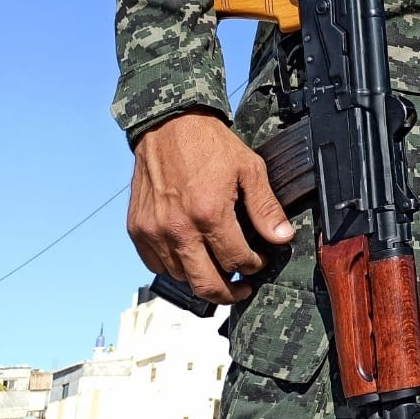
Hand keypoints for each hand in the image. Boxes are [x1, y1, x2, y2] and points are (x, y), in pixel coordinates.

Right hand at [128, 111, 292, 303]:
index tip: (260, 260)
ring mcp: (153, 232)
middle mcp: (178, 229)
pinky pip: (155, 265)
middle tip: (242, 288)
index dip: (254, 265)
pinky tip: (191, 258)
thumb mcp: (249, 169)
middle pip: (206, 284)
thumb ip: (265, 208)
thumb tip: (282, 238)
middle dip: (229, 293)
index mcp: (209, 214)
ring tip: (218, 270)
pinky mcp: (137, 230)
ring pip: (181, 277)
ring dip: (202, 279)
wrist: (169, 125)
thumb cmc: (210, 144)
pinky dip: (174, 268)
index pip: (237, 260)